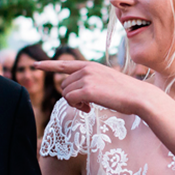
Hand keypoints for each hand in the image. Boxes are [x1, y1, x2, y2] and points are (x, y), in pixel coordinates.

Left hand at [35, 59, 160, 115]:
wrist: (140, 97)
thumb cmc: (124, 93)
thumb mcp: (104, 81)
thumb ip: (88, 81)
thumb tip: (71, 92)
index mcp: (90, 66)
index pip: (64, 64)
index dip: (48, 66)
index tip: (35, 65)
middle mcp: (86, 69)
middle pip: (63, 85)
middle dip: (71, 96)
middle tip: (86, 104)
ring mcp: (86, 78)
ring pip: (65, 93)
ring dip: (74, 103)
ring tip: (89, 106)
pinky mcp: (88, 89)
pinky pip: (70, 100)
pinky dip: (77, 107)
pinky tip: (88, 109)